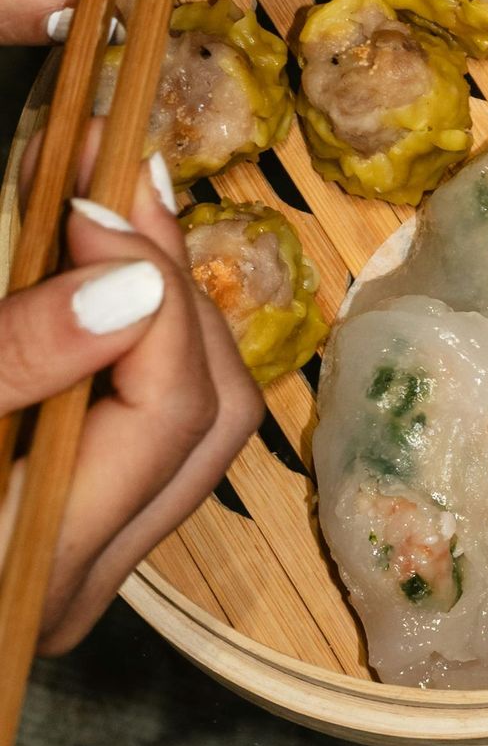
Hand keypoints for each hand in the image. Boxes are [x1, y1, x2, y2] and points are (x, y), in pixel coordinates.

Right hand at [3, 140, 258, 648]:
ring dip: (153, 283)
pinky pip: (145, 419)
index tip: (85, 189)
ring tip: (93, 186)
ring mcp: (78, 557)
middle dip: (168, 267)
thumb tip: (130, 294)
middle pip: (210, 406)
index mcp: (29, 567)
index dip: (149, 283)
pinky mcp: (64, 523)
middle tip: (104, 164)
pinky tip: (79, 252)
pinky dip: (126, 324)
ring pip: (192, 407)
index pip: (174, 411)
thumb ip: (8, 358)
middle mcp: (70, 580)